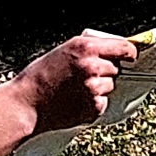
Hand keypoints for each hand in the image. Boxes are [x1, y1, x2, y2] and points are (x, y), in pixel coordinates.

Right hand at [16, 32, 137, 132]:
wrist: (26, 104)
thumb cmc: (40, 75)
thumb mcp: (63, 50)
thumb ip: (89, 47)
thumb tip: (115, 48)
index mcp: (86, 48)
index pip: (124, 47)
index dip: (128, 52)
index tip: (129, 56)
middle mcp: (93, 67)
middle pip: (116, 68)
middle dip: (106, 70)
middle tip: (84, 75)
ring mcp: (94, 89)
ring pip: (110, 85)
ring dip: (100, 87)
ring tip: (76, 89)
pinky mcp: (94, 108)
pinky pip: (103, 101)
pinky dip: (94, 102)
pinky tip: (75, 100)